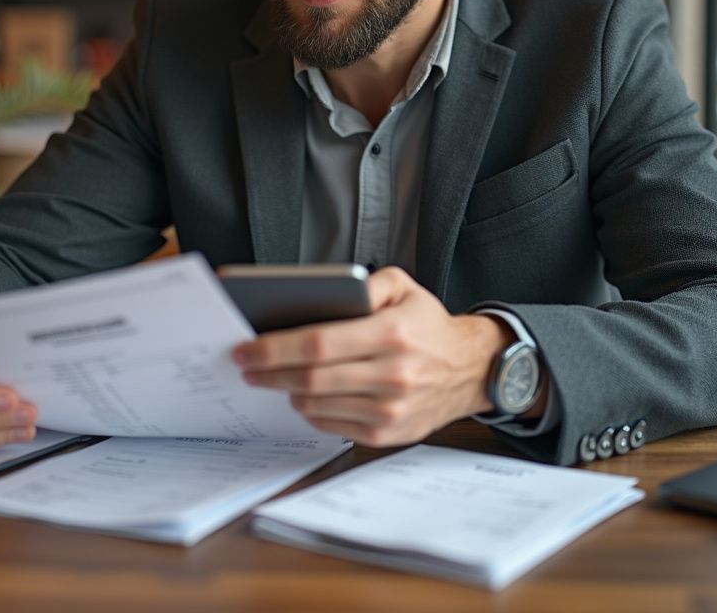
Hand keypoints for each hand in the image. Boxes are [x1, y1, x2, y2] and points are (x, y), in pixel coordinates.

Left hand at [232, 266, 508, 445]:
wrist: (469, 369)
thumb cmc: (428, 324)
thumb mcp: (404, 286)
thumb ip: (366, 282)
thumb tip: (327, 293)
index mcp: (392, 334)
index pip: (318, 344)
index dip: (275, 348)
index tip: (247, 348)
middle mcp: (393, 375)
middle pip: (310, 379)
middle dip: (269, 372)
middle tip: (246, 365)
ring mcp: (390, 409)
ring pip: (317, 405)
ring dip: (286, 392)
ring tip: (272, 376)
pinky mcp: (388, 433)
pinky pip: (332, 425)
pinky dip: (310, 410)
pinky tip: (304, 394)